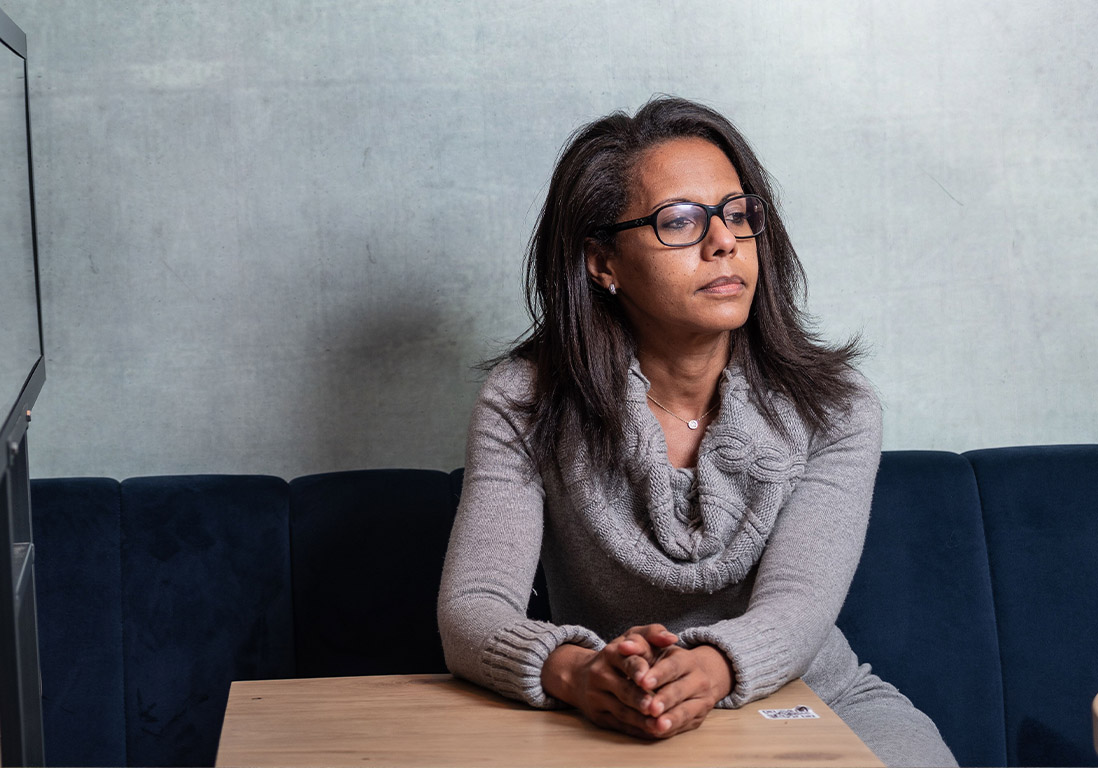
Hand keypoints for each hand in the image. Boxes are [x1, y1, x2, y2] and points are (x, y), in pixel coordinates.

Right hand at [541, 625, 677, 738]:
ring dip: (640, 719)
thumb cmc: (617, 656)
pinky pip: (619, 724)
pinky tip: (651, 731)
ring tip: (658, 725)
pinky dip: (636, 729)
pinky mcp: (598, 716)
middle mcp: (600, 674)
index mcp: (611, 653)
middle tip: (654, 707)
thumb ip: (652, 634)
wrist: (579, 676)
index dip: (638, 670)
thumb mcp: (631, 638)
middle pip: (624, 689)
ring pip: (622, 710)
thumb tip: (672, 638)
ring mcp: (596, 697)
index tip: (647, 679)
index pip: (627, 662)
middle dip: (640, 699)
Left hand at [631, 644, 733, 737]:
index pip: (672, 666)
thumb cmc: (667, 661)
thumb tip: (623, 647)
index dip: (658, 674)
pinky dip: (671, 729)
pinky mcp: (698, 717)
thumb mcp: (657, 650)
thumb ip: (639, 646)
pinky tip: (658, 731)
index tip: (642, 682)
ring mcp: (701, 700)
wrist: (700, 675)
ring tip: (656, 725)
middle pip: (679, 690)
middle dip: (664, 700)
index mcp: (686, 660)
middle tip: (650, 708)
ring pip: (685, 711)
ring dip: (670, 719)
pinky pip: (684, 724)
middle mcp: (698, 679)